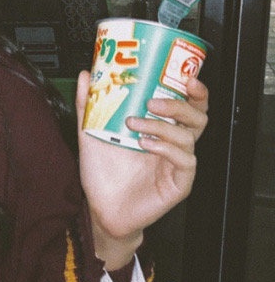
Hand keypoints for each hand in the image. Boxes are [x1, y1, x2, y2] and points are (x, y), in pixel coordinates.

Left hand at [77, 71, 208, 268]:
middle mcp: (173, 143)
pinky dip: (166, 148)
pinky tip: (146, 144)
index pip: (187, 104)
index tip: (186, 76)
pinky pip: (185, 161)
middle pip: (197, 117)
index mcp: (160, 127)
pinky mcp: (179, 183)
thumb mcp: (91, 131)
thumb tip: (84, 74)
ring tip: (136, 123)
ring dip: (162, 125)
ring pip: (189, 136)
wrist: (101, 207)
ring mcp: (178, 163)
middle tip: (153, 101)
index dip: (194, 90)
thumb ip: (88, 103)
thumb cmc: (102, 170)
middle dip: (180, 104)